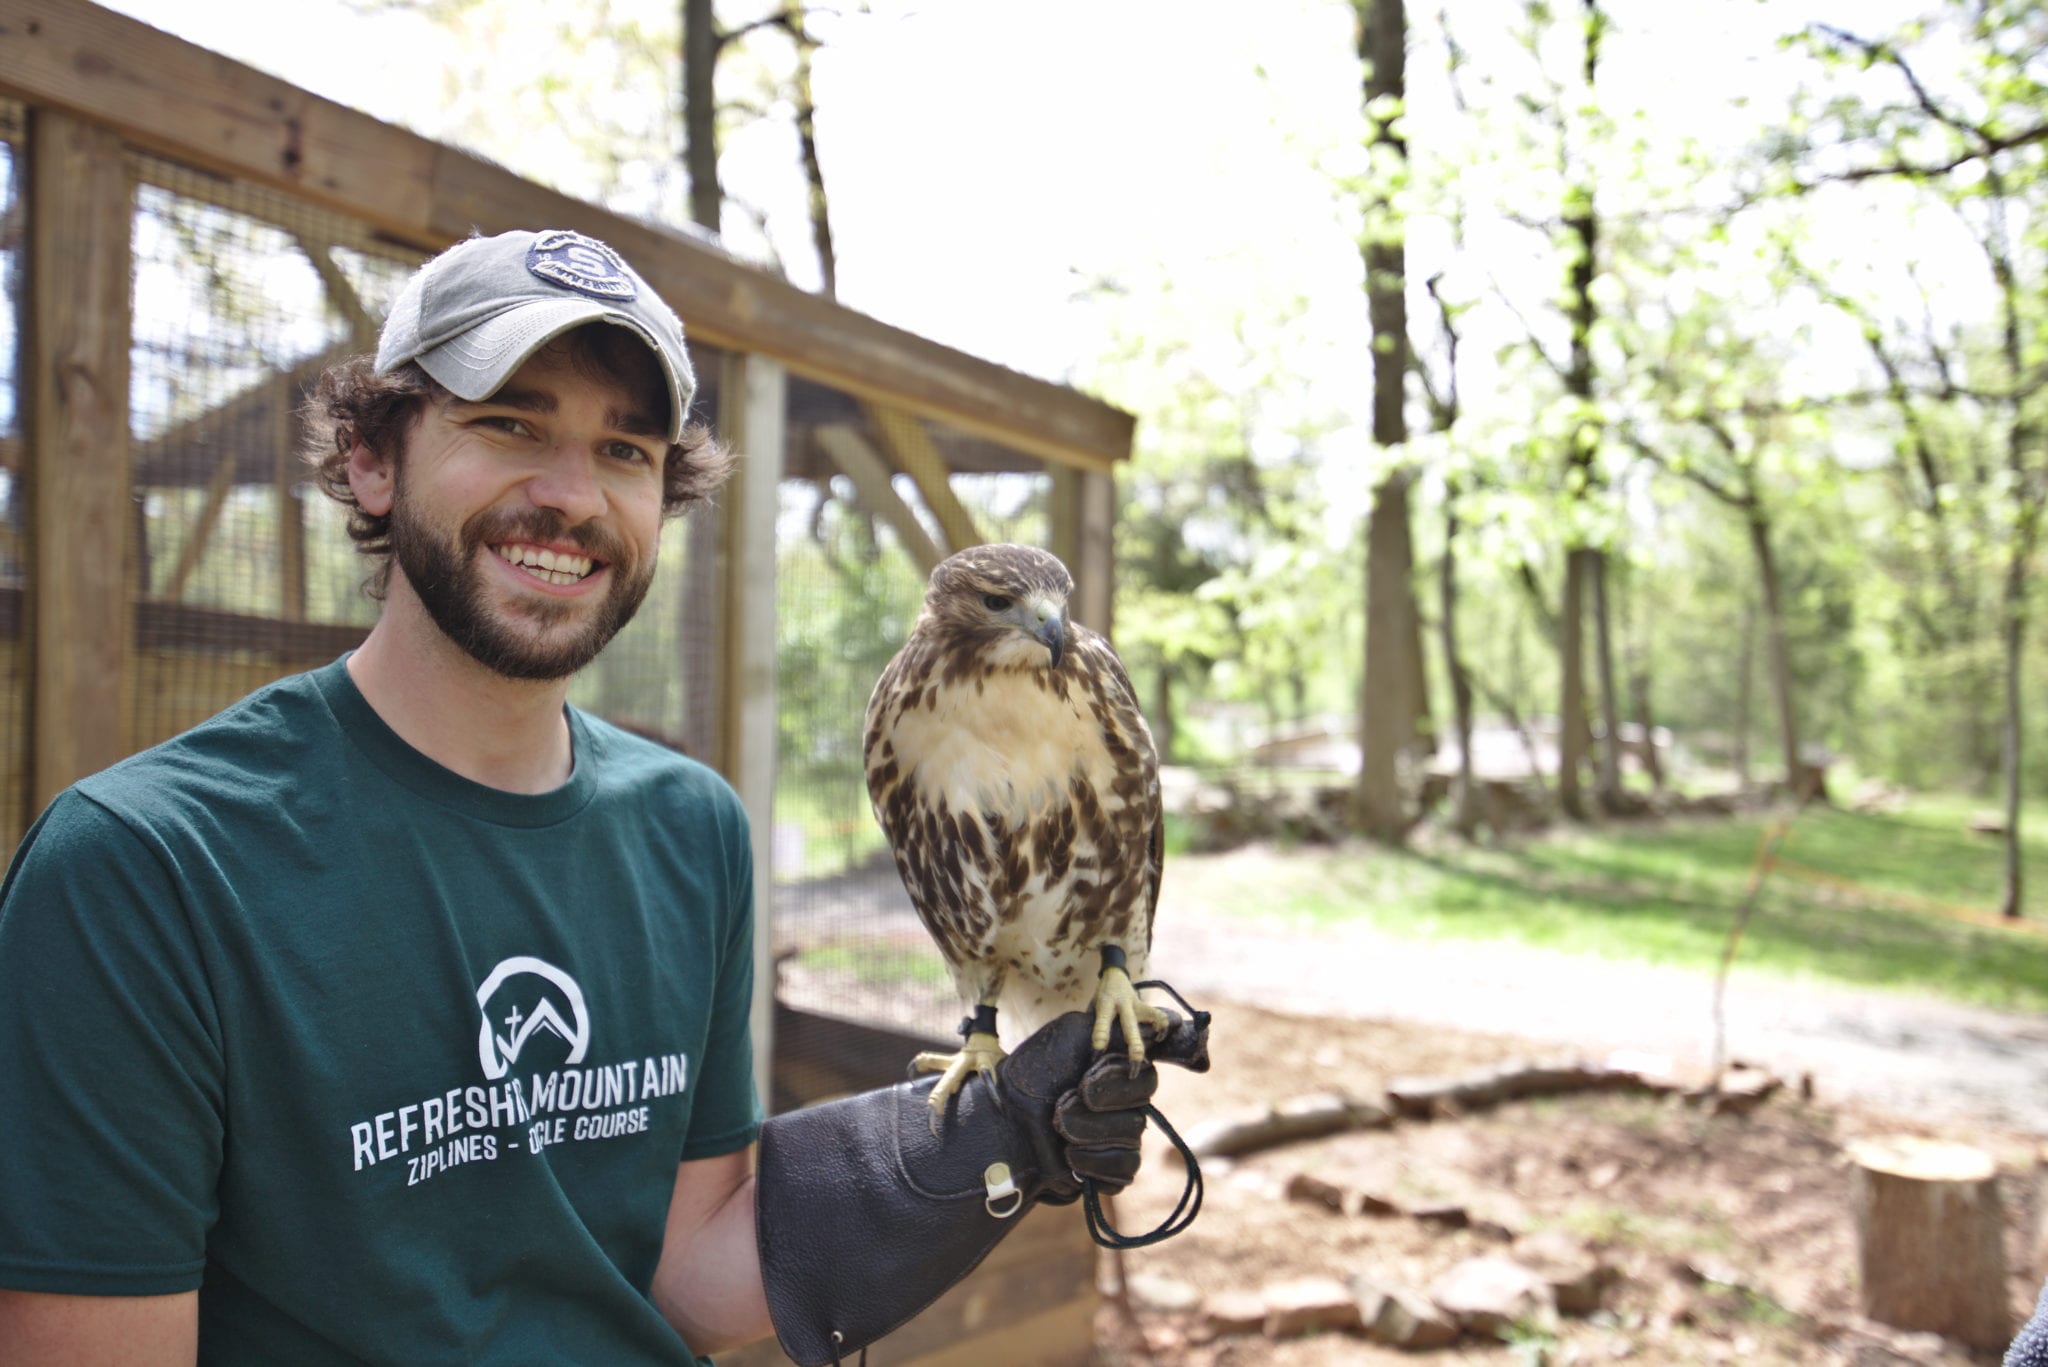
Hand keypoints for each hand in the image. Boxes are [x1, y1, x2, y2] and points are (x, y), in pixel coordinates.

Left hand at [993, 1007, 1208, 1203]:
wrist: (1000, 1124)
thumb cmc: (1032, 1075)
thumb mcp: (1070, 1035)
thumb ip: (1114, 1029)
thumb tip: (1163, 1021)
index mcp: (1117, 1069)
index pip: (1146, 1074)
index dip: (1118, 1081)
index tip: (1085, 1082)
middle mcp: (1123, 1103)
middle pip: (1141, 1107)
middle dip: (1098, 1106)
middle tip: (1064, 1103)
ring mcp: (1117, 1137)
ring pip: (1131, 1138)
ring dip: (1088, 1132)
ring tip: (1057, 1128)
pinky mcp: (1109, 1170)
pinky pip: (1124, 1170)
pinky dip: (1095, 1163)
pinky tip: (1069, 1157)